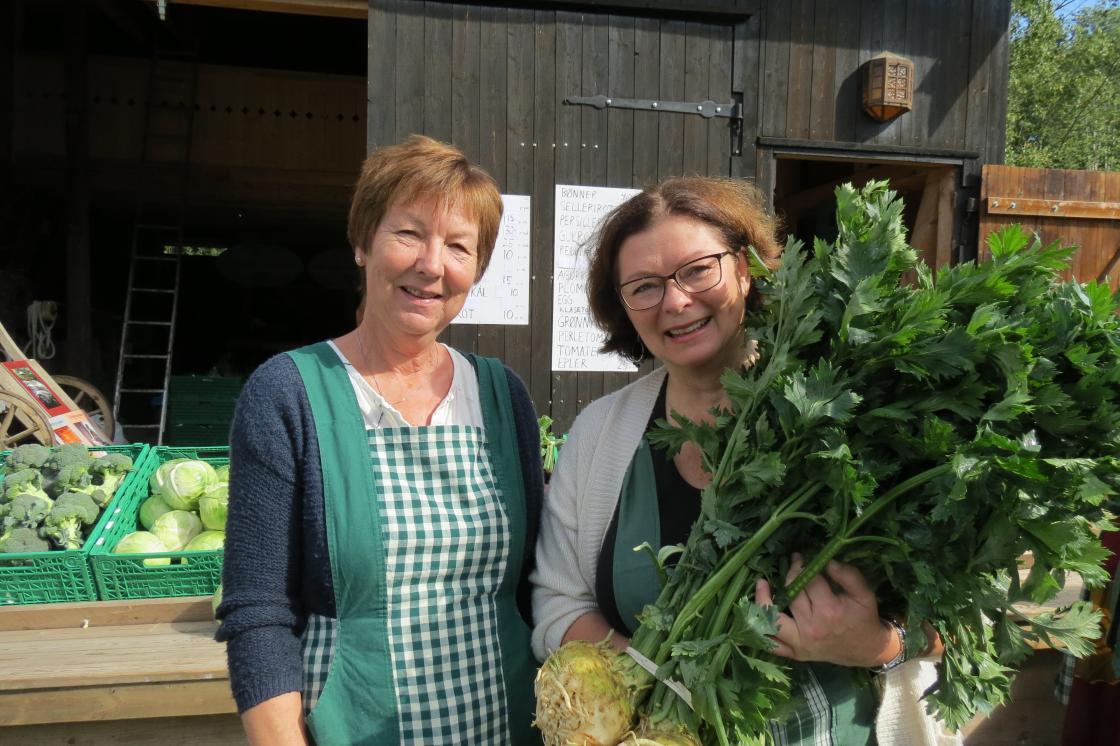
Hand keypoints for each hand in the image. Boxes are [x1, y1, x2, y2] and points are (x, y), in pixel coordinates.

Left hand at [755, 554, 898, 667]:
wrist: (867, 650)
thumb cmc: (864, 619)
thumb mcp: (864, 594)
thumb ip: (848, 575)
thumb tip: (826, 561)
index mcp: (829, 611)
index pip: (809, 581)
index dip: (804, 565)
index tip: (803, 557)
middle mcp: (811, 628)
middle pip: (791, 594)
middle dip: (790, 574)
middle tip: (793, 563)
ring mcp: (800, 643)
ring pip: (773, 620)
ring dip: (763, 600)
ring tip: (761, 583)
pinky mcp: (796, 653)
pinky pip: (772, 644)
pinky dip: (762, 631)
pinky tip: (757, 613)